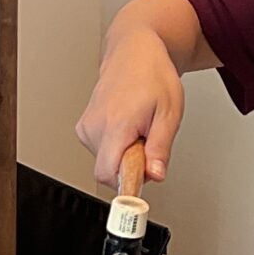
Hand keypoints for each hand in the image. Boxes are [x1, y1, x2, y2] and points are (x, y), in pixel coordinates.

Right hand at [76, 26, 184, 185]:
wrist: (134, 50)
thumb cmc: (153, 74)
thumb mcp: (169, 112)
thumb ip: (160, 148)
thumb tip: (155, 175)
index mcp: (117, 124)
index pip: (109, 173)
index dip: (125, 187)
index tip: (131, 205)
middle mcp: (95, 126)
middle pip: (110, 171)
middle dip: (132, 166)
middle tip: (148, 140)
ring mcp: (87, 126)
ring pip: (106, 162)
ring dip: (125, 154)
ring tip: (138, 126)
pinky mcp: (84, 127)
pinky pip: (101, 151)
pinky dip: (116, 145)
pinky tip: (127, 125)